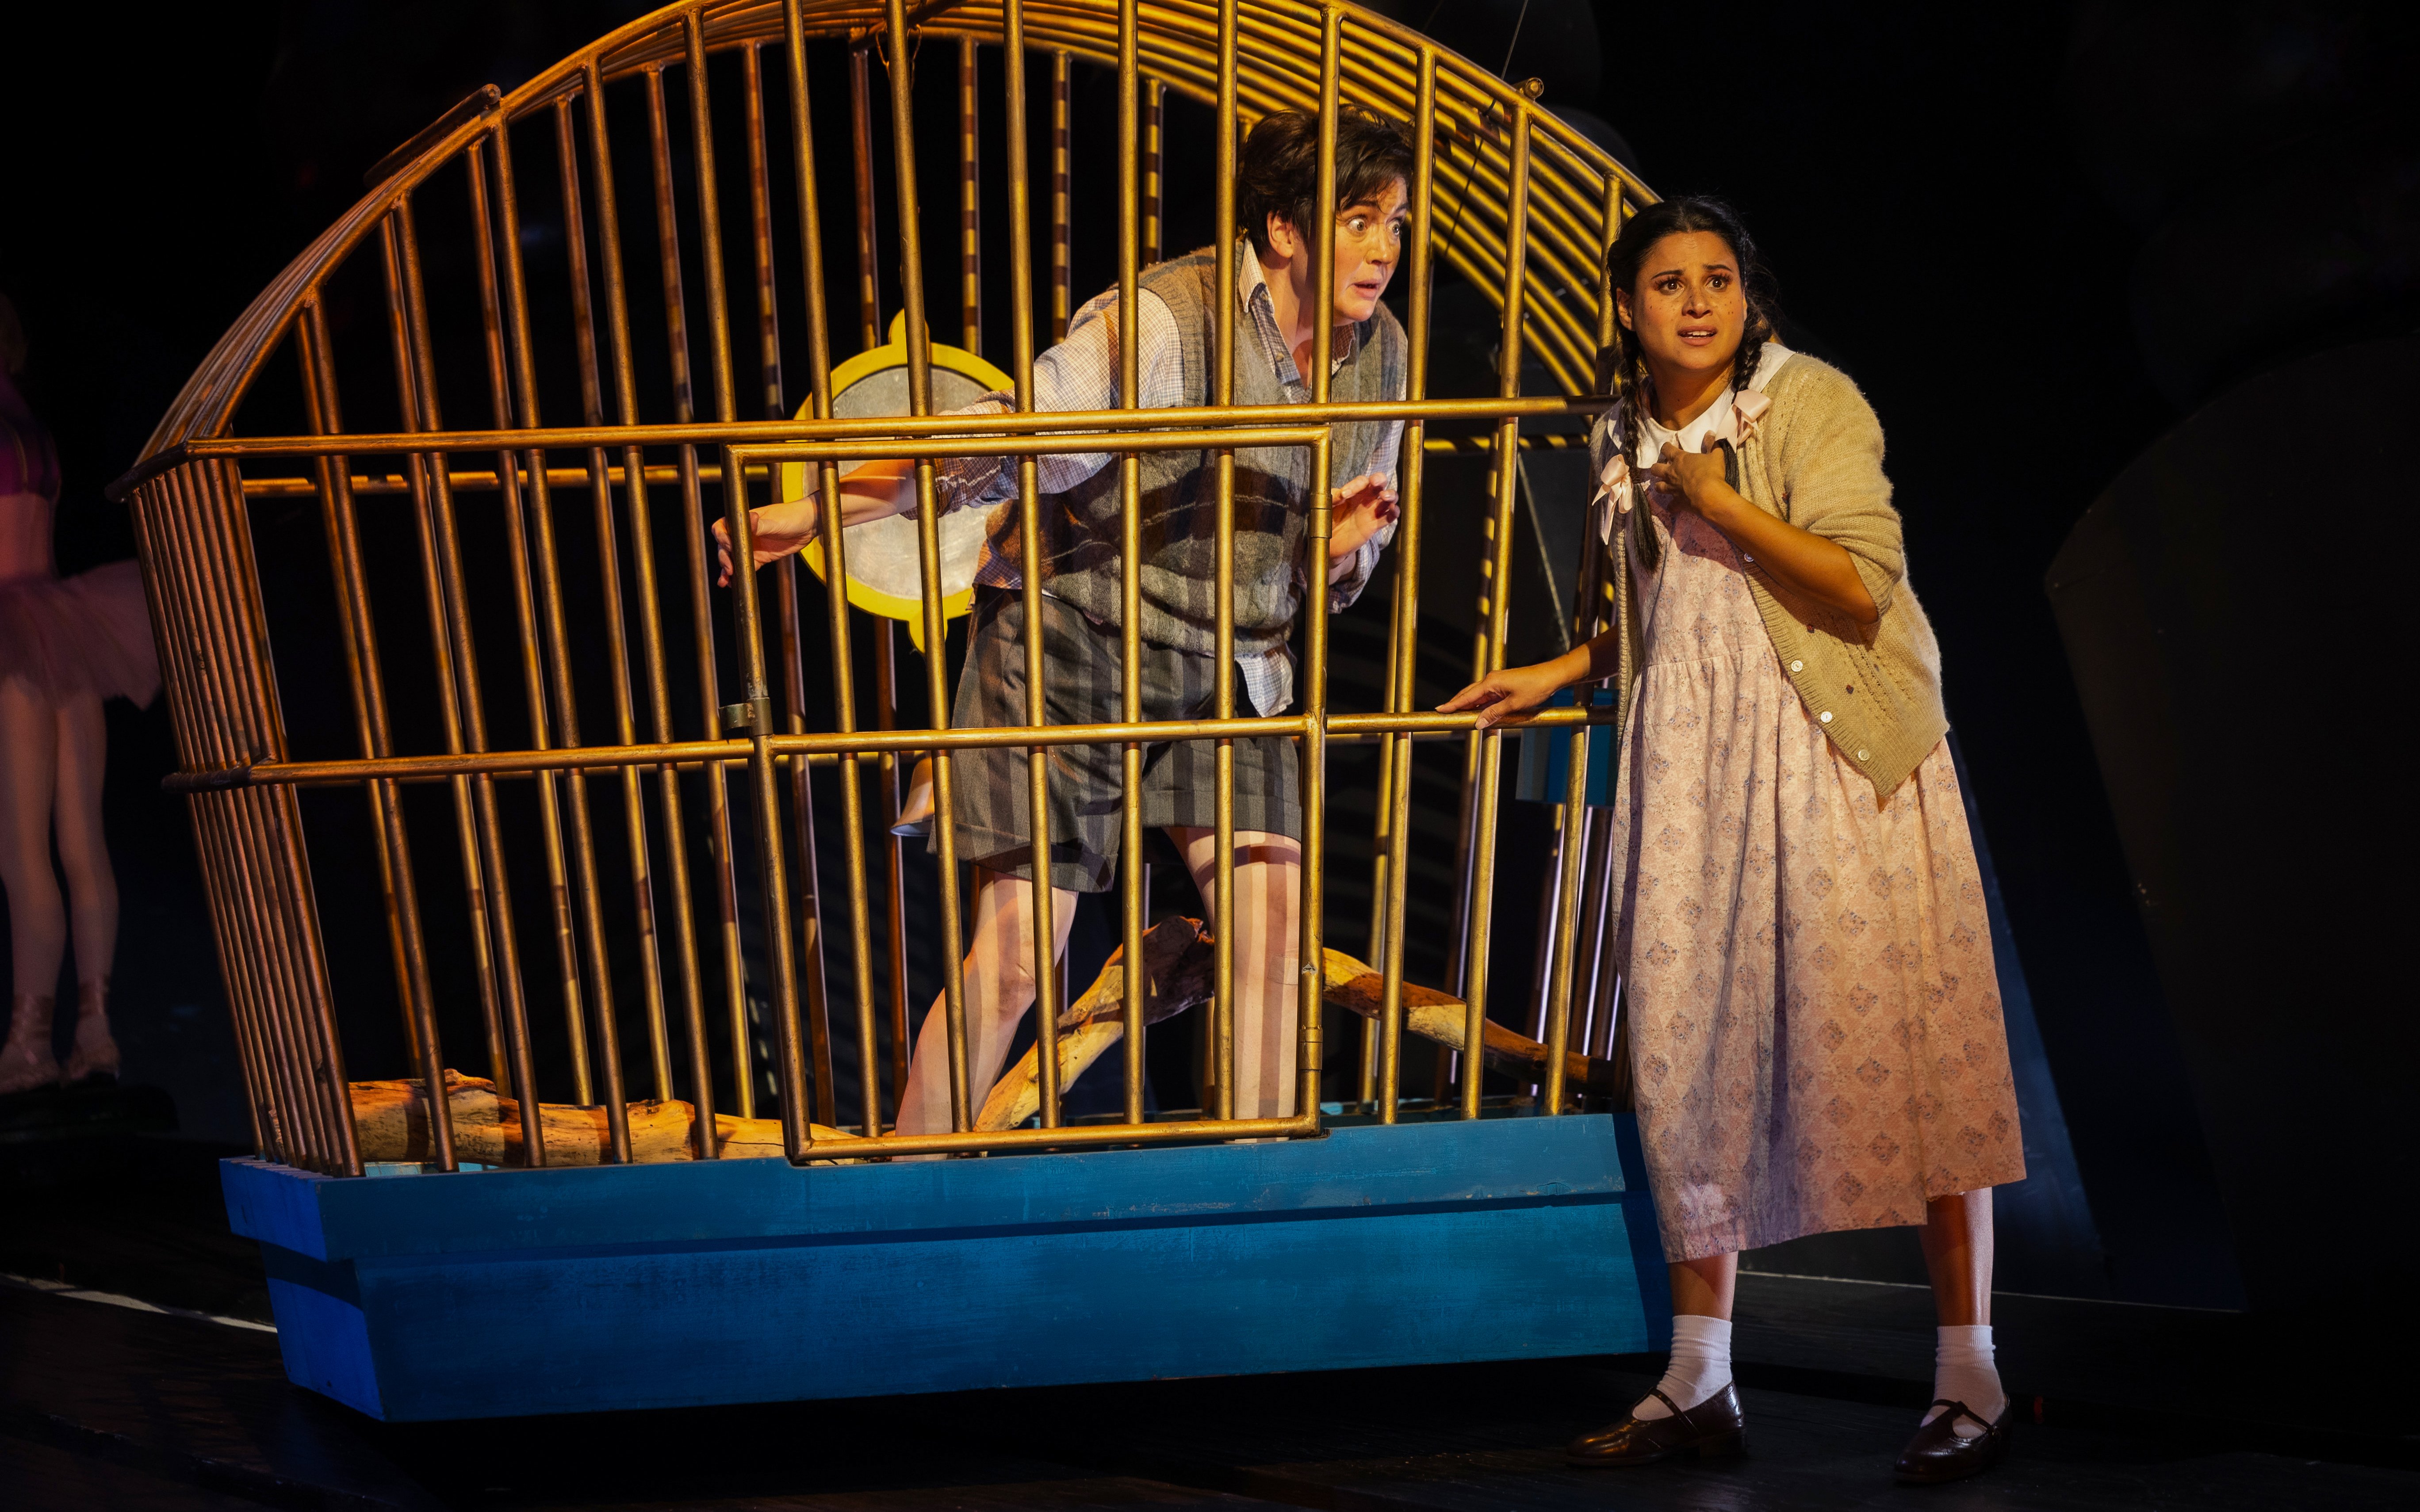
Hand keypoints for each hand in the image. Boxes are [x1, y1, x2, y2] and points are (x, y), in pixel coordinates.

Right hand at [714, 494, 822, 586]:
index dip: (722, 537)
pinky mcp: (759, 558)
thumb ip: (760, 524)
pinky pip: (746, 567)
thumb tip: (749, 519)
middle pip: (724, 546)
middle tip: (729, 569)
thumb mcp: (776, 521)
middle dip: (723, 558)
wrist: (808, 525)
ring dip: (726, 570)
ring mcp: (751, 546)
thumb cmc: (791, 516)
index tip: (729, 547)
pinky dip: (739, 575)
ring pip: (733, 559)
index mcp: (744, 520)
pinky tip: (733, 584)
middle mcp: (744, 534)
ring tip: (724, 582)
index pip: (723, 527)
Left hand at [1327, 472, 1400, 560]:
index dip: (1355, 485)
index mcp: (1354, 491)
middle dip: (1379, 479)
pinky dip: (1394, 512)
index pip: (1362, 481)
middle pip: (1380, 482)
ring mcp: (1372, 511)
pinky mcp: (1376, 525)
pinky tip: (1392, 510)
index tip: (1344, 495)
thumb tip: (1341, 494)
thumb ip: (1333, 497)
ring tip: (1384, 497)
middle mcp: (1366, 498)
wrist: (1329, 542)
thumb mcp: (1326, 505)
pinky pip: (1390, 517)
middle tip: (1374, 483)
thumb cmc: (1328, 519)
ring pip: (1389, 498)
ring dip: (1390, 494)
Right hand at [1435, 662, 1567, 730]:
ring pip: (1478, 696)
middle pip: (1469, 694)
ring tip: (1458, 715)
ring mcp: (1497, 683)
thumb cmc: (1535, 687)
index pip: (1467, 696)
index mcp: (1491, 682)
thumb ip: (1494, 714)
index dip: (1452, 704)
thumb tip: (1478, 723)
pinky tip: (1478, 712)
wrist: (1551, 676)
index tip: (1440, 709)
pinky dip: (1481, 705)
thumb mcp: (1514, 704)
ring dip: (1469, 705)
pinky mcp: (1504, 686)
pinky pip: (1488, 697)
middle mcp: (1491, 680)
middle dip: (1456, 704)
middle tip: (1444, 713)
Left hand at [1643, 436, 1727, 512]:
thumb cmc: (1712, 472)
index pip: (1667, 449)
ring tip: (1663, 485)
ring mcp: (1672, 488)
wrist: (1710, 494)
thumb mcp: (1715, 455)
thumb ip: (1711, 444)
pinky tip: (1674, 507)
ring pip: (1658, 487)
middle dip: (1656, 467)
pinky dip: (1672, 506)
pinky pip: (1671, 506)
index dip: (1666, 447)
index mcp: (1680, 459)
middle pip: (1656, 469)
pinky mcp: (1676, 501)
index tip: (1667, 447)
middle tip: (1661, 468)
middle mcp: (1672, 473)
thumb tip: (1710, 433)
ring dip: (1660, 485)